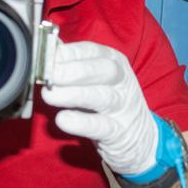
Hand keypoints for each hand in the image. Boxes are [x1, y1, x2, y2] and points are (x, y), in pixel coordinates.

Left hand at [41, 41, 157, 177]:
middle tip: (50, 76)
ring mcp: (123, 108)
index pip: (92, 51)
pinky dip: (82, 123)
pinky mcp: (119, 133)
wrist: (141, 138)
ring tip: (50, 96)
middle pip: (104, 70)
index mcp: (115, 62)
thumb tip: (50, 48)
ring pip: (103, 97)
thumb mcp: (95, 79)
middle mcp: (122, 82)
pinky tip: (63, 120)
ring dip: (75, 94)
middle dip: (75, 70)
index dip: (69, 53)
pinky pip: (102, 126)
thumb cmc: (109, 102)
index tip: (47, 56)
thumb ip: (73, 64)